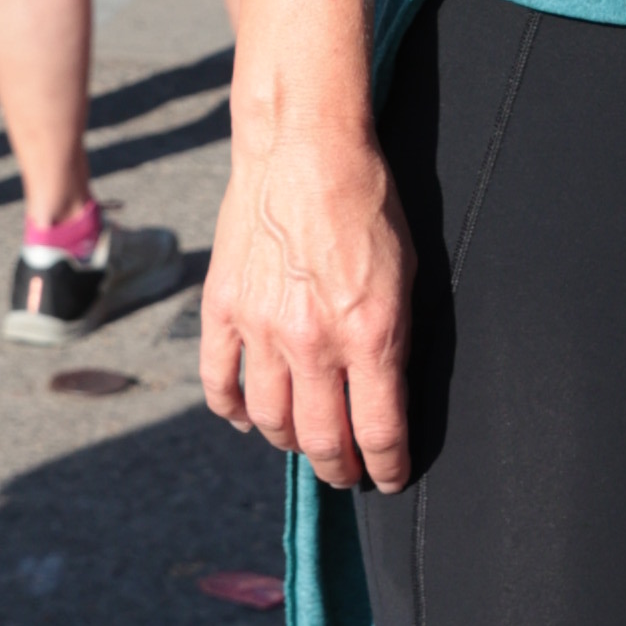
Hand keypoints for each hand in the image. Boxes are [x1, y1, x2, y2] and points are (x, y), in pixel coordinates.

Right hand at [202, 119, 416, 491]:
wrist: (305, 148)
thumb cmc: (369, 203)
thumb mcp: (406, 274)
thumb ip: (394, 339)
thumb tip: (386, 392)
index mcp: (370, 334)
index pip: (379, 430)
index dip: (386, 466)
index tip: (388, 478)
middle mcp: (313, 341)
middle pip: (320, 439)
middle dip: (338, 467)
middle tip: (345, 473)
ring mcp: (261, 328)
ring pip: (269, 420)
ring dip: (289, 442)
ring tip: (303, 442)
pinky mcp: (223, 309)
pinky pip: (219, 383)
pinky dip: (233, 411)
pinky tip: (248, 417)